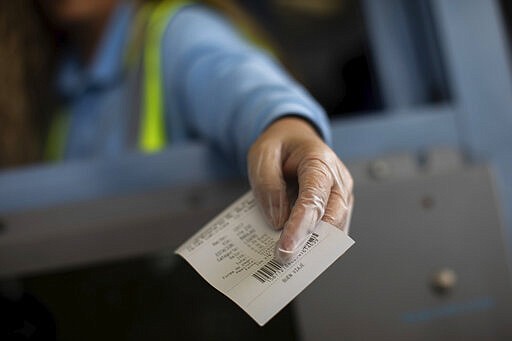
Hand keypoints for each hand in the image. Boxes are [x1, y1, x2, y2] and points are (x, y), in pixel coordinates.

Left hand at [248, 117, 353, 262]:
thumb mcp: (262, 154)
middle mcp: (338, 179)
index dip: (301, 225)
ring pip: (335, 227)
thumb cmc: (280, 146)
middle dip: (308, 242)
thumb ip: (268, 184)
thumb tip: (279, 220)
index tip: (286, 248)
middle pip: (331, 217)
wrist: (294, 139)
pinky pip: (331, 229)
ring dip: (313, 244)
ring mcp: (341, 194)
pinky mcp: (338, 207)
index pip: (314, 197)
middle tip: (282, 259)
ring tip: (287, 257)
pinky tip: (296, 249)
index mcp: (319, 160)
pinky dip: (315, 241)